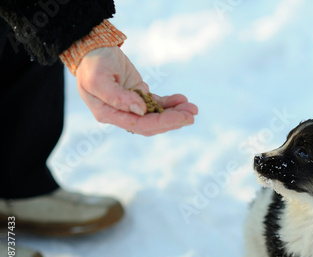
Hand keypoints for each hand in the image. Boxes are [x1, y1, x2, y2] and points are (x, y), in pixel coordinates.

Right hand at [75, 46, 197, 135]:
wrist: (93, 48)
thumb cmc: (92, 63)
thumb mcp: (99, 79)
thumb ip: (117, 97)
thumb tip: (141, 111)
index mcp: (108, 114)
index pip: (139, 125)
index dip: (162, 123)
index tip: (181, 118)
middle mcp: (120, 114)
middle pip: (151, 124)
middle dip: (173, 120)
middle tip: (192, 114)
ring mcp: (131, 106)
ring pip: (157, 115)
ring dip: (175, 113)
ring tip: (193, 108)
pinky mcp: (139, 96)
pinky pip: (157, 103)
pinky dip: (171, 103)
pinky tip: (183, 100)